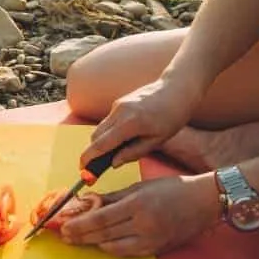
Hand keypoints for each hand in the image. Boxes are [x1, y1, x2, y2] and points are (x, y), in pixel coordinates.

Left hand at [59, 175, 220, 256]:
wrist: (202, 203)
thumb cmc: (170, 189)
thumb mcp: (138, 188)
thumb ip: (112, 197)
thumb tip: (87, 202)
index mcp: (137, 205)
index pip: (100, 218)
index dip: (79, 224)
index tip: (64, 225)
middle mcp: (143, 225)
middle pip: (103, 234)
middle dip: (80, 235)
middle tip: (64, 236)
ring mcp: (151, 240)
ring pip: (113, 246)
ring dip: (92, 244)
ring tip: (77, 240)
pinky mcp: (156, 249)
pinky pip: (127, 252)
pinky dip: (111, 248)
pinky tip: (100, 244)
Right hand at [79, 78, 199, 169]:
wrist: (175, 90)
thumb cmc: (171, 117)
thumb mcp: (156, 141)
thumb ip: (133, 153)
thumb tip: (113, 163)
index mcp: (129, 124)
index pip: (101, 144)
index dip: (89, 157)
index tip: (82, 168)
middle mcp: (119, 112)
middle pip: (96, 137)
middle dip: (93, 152)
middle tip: (96, 167)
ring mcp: (117, 105)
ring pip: (101, 128)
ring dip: (102, 142)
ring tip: (115, 153)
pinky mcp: (119, 102)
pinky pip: (108, 121)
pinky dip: (110, 132)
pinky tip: (124, 137)